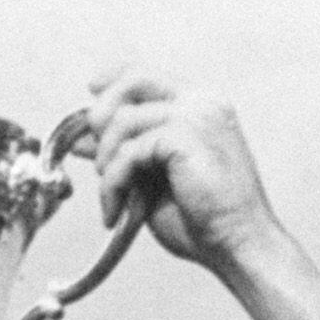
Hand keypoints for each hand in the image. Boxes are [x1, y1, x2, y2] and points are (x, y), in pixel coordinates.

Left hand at [79, 74, 285, 274]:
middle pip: (133, 80)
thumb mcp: (153, 179)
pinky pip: (129, 150)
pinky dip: (114, 181)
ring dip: (106, 161)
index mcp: (202, 106)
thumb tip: (81, 139)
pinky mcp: (186, 137)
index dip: (113, 79)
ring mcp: (197, 115)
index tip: (91, 93)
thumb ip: (123, 152)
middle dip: (101, 116)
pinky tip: (116, 209)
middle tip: (96, 161)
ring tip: (112, 197)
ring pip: (125, 119)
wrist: (239, 246)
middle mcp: (202, 101)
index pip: (148, 73)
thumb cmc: (204, 220)